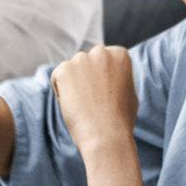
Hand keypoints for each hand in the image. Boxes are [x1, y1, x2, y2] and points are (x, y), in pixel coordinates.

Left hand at [49, 45, 138, 160]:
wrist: (106, 134)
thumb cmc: (120, 119)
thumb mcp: (128, 91)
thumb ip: (117, 77)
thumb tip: (110, 74)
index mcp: (120, 54)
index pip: (102, 61)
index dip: (101, 81)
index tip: (105, 96)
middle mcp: (101, 51)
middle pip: (85, 63)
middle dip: (86, 79)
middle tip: (92, 102)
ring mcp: (81, 59)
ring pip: (70, 70)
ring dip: (73, 85)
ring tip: (84, 105)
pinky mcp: (64, 69)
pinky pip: (57, 78)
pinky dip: (61, 92)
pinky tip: (74, 104)